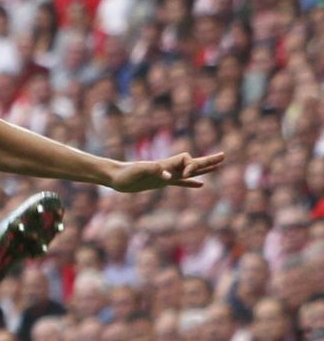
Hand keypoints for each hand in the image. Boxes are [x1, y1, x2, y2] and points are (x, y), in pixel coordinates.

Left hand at [107, 150, 224, 191]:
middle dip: (208, 161)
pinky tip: (201, 185)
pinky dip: (191, 183)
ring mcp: (167, 175)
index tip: (188, 174)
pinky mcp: (162, 183)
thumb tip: (168, 176)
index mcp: (166, 164)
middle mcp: (169, 168)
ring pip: (191, 172)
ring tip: (219, 166)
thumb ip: (152, 170)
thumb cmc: (125, 173)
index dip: (193, 165)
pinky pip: (181, 183)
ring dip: (204, 169)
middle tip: (224, 156)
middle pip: (194, 163)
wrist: (116, 177)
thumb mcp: (138, 171)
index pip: (188, 160)